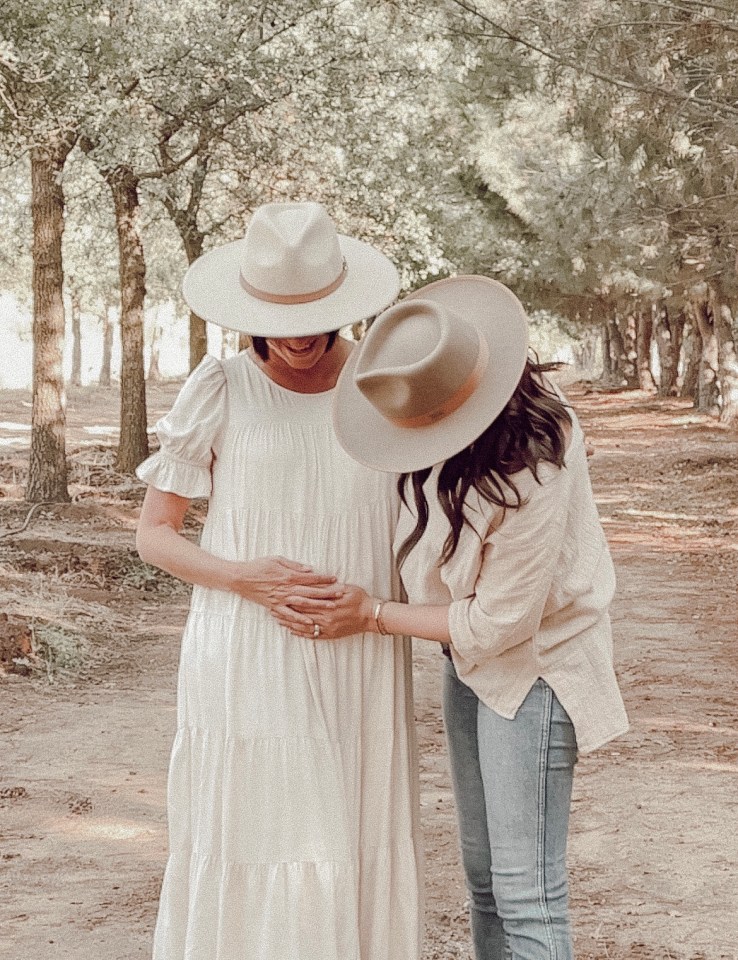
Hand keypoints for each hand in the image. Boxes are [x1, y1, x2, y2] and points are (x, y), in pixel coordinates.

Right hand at [229, 556, 343, 620]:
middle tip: (341, 594)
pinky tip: (310, 623)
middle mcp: (287, 589)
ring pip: (304, 604)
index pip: (311, 578)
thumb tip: (310, 569)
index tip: (336, 579)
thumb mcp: (277, 559)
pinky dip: (300, 619)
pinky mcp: (275, 607)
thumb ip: (294, 566)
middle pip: (311, 591)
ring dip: (318, 606)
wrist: (241, 578)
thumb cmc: (259, 566)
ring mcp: (281, 599)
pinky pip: (289, 615)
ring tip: (331, 608)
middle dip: (327, 593)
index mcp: (289, 576)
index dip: (324, 578)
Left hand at [272, 582, 376, 639]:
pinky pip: (312, 636)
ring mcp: (327, 628)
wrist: (370, 616)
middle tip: (271, 608)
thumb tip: (316, 583)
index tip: (280, 595)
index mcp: (328, 604)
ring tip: (277, 620)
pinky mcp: (330, 635)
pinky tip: (291, 630)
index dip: (291, 598)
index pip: (305, 601)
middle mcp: (325, 618)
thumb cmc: (360, 599)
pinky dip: (300, 633)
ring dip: (289, 623)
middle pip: (301, 614)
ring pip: (303, 626)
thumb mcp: (345, 588)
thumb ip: (329, 587)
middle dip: (285, 611)